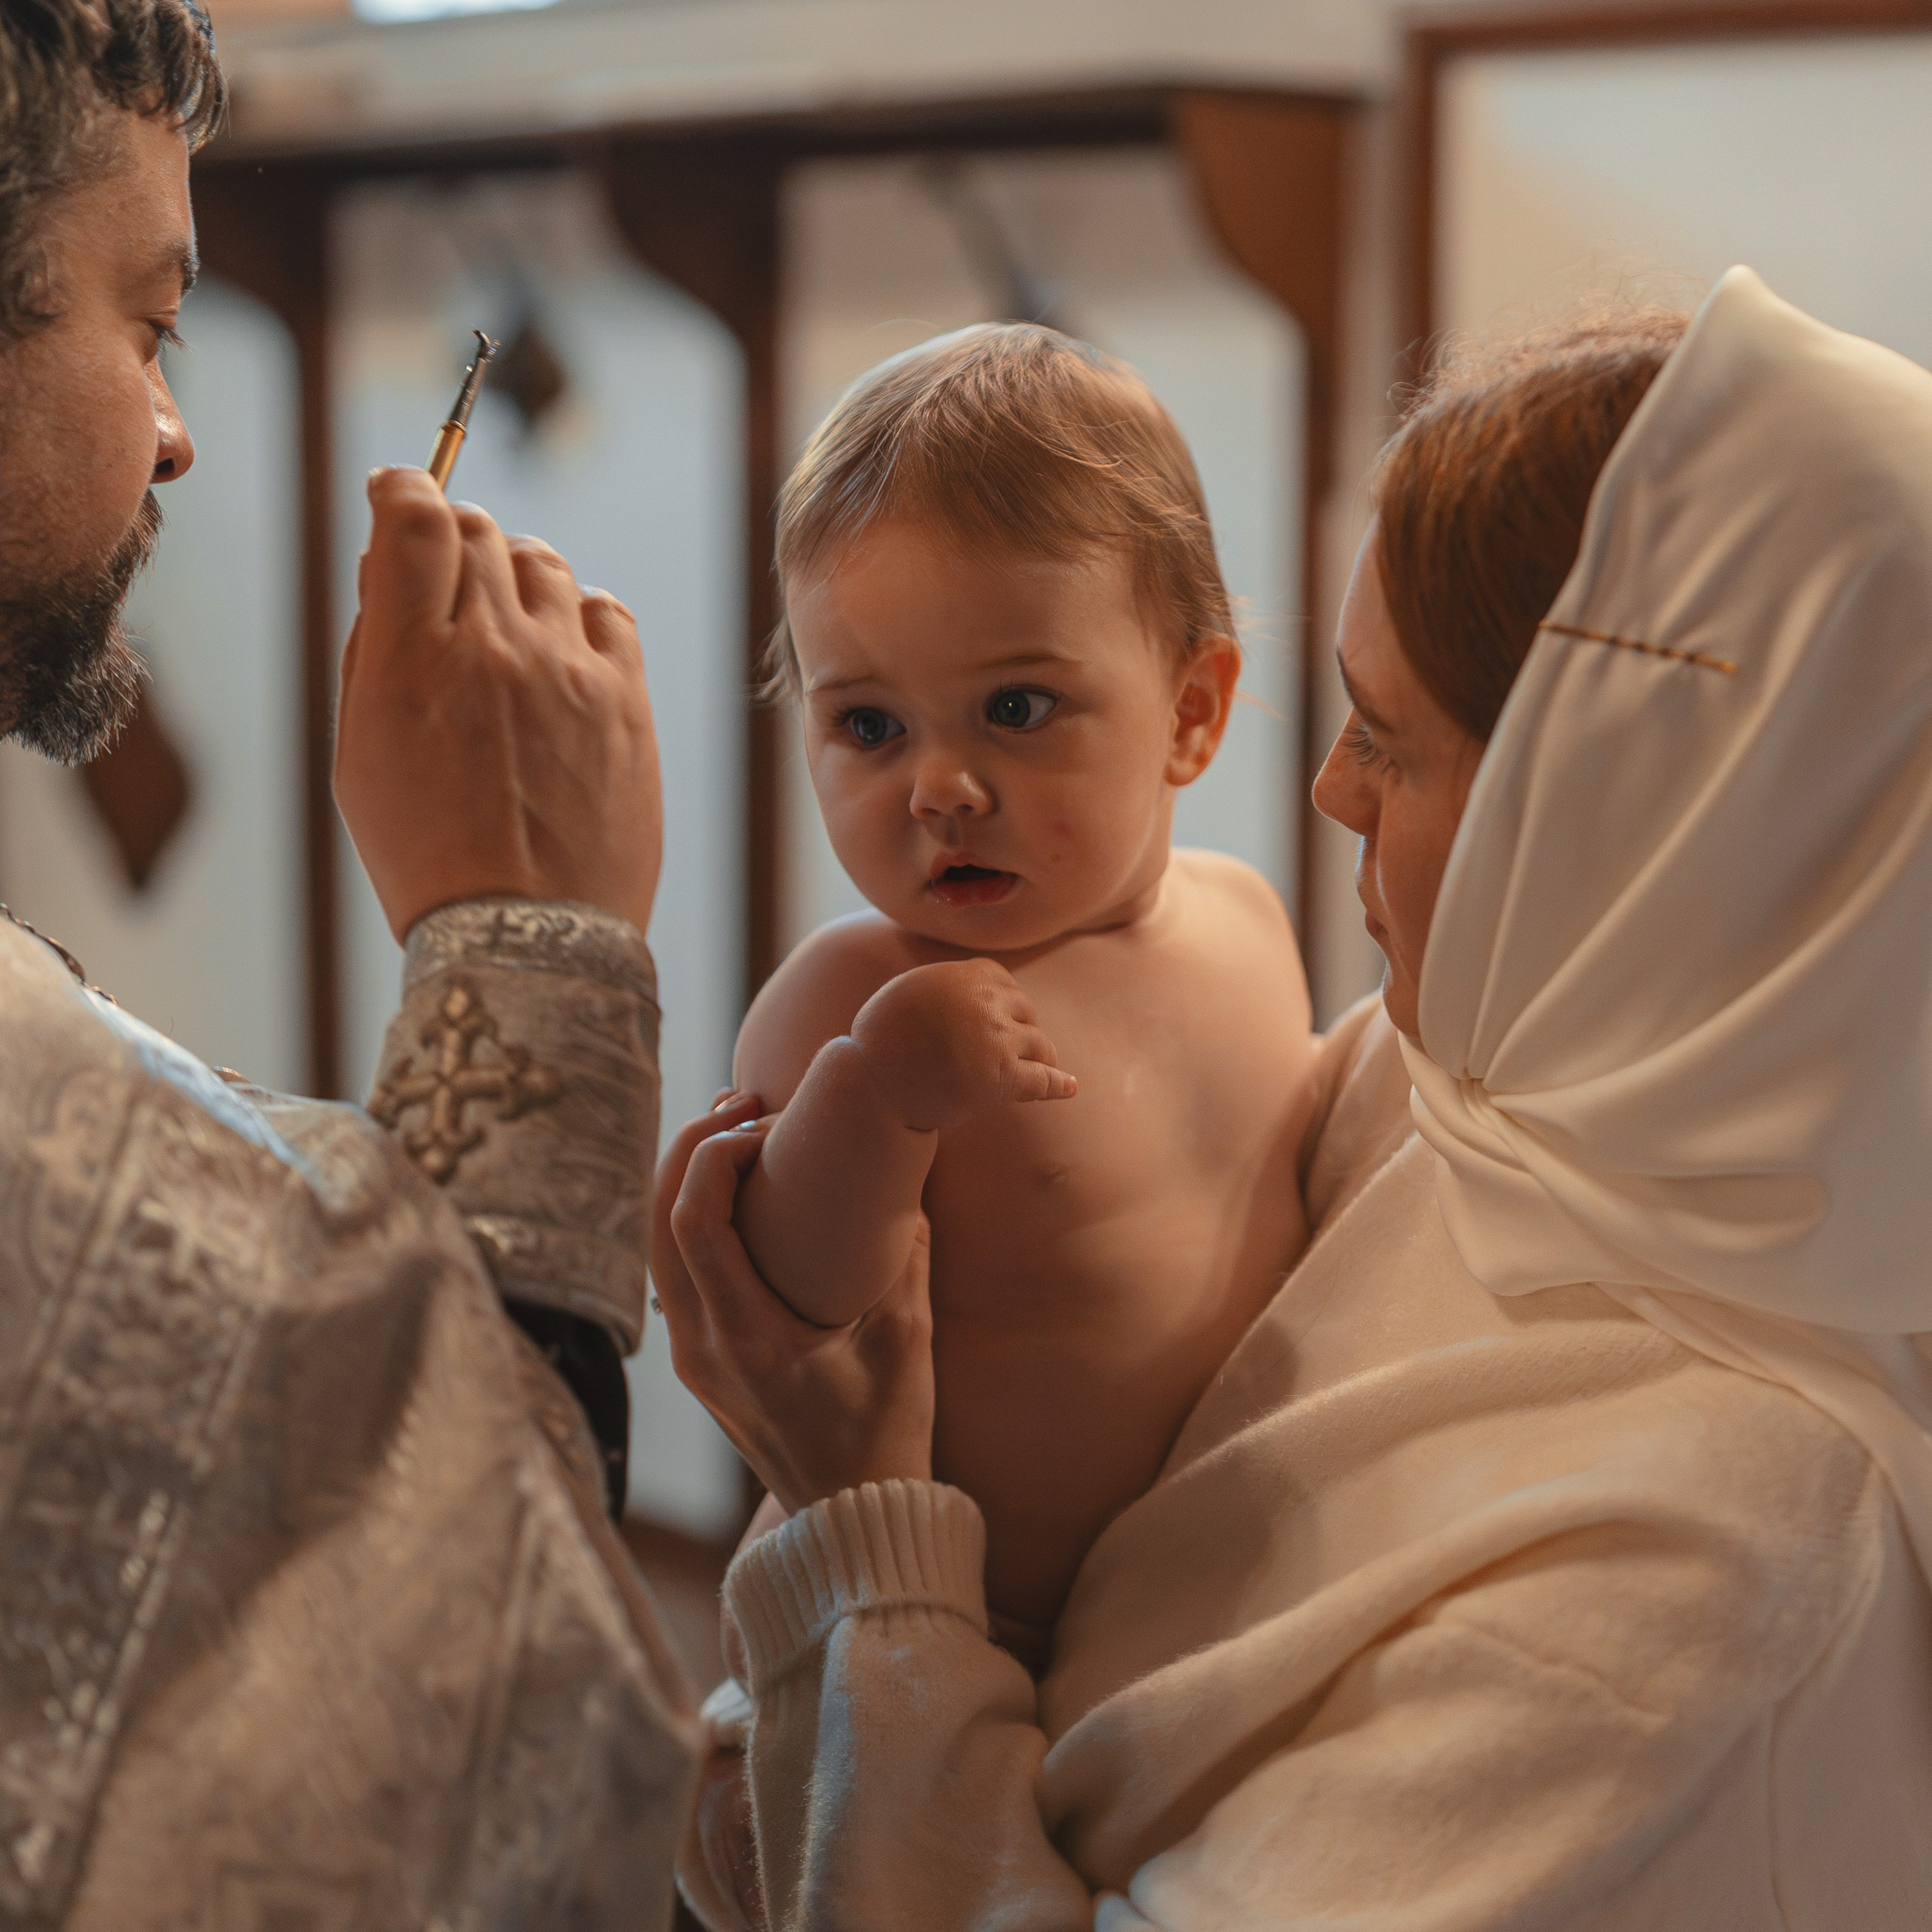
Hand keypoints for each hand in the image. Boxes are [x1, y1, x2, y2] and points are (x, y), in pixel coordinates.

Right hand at [334, 468, 662, 941]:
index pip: (415, 514)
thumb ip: (373, 650)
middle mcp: (497, 645)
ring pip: (543, 562)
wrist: (528, 938)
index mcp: (414, 656)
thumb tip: (387, 569)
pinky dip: (578, 613)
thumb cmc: (427, 855)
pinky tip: (560, 649)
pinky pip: (608, 611)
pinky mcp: (627, 700)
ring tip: (501, 624)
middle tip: (443, 582)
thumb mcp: (360, 753)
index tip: (397, 495)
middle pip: (478, 529)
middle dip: (452, 538)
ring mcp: (571, 670)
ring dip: (514, 573)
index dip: (402, 489)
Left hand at [653, 1095, 935, 1513]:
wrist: (853, 1520)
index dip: (716, 1154)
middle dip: (694, 1147)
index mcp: (743, 1339)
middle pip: (659, 1222)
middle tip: (746, 1100)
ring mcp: (693, 1357)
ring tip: (738, 1127)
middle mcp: (701, 1347)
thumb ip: (906, 1254)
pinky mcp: (703, 1361)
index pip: (695, 1223)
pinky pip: (677, 1270)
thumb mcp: (907, 1340)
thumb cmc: (885, 1434)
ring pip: (659, 1243)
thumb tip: (908, 1174)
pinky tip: (736, 1190)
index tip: (764, 1121)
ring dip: (691, 1178)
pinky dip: (695, 1216)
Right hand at [850, 959, 1075, 1130]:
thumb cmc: (882, 1040)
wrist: (872, 1084)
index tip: (1002, 1019)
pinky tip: (1069, 1087)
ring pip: (1039, 1045)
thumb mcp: (911, 991)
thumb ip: (949, 983)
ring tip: (1036, 1070)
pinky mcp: (1003, 1078)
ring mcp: (998, 1039)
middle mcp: (985, 1002)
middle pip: (1024, 1011)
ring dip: (1039, 1057)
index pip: (1005, 982)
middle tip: (1008, 1050)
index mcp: (964, 975)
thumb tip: (985, 984)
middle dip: (1021, 1029)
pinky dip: (1058, 1084)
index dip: (1006, 1002)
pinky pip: (1043, 1080)